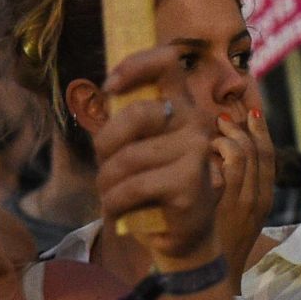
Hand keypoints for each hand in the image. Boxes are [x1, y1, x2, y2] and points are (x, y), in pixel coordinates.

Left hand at [93, 47, 226, 273]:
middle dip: (105, 144)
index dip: (135, 65)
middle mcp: (196, 122)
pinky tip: (119, 208)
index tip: (110, 87)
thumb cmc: (151, 187)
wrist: (180, 236)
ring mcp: (197, 150)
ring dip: (107, 181)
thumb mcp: (136, 146)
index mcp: (182, 106)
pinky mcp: (189, 182)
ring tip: (111, 194)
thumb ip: (127, 120)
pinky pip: (133, 186)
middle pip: (136, 114)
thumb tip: (107, 89)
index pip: (167, 62)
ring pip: (128, 157)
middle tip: (104, 168)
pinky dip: (115, 201)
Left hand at [208, 109, 276, 269]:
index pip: (269, 156)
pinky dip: (217, 150)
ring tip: (212, 132)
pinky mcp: (225, 204)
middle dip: (243, 127)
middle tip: (223, 117)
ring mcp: (243, 201)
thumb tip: (222, 157)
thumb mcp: (234, 216)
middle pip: (260, 150)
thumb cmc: (216, 244)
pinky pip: (228, 166)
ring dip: (227, 136)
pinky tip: (202, 150)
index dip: (260, 131)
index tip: (248, 115)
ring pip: (244, 153)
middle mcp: (259, 198)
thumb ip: (234, 189)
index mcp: (264, 199)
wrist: (209, 276)